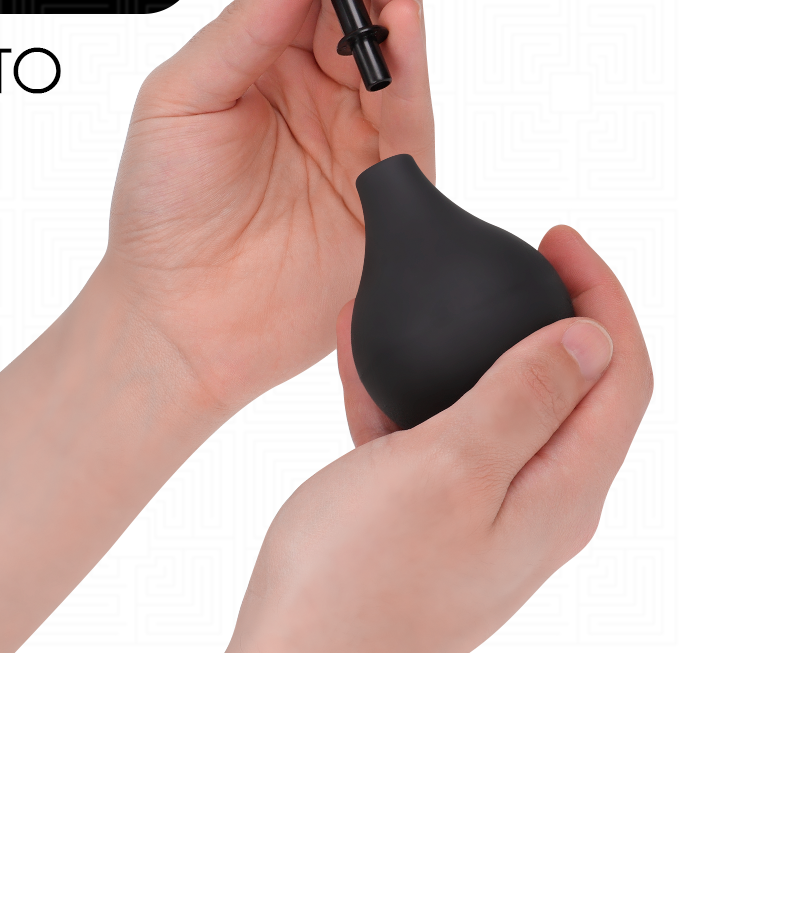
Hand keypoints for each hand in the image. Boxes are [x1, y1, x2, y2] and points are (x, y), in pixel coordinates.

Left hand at [102, 0, 432, 414]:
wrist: (178, 319)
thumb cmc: (160, 209)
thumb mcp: (181, 98)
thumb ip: (245, 28)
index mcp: (258, 57)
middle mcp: (314, 86)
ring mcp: (355, 132)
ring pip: (391, 44)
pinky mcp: (389, 183)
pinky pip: (408, 112)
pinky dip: (411, 62)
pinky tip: (402, 15)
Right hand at [227, 226, 653, 651]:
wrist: (292, 672)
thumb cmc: (362, 579)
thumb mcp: (450, 468)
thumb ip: (523, 398)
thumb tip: (592, 339)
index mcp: (560, 491)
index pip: (620, 376)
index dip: (604, 297)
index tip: (558, 238)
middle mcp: (536, 506)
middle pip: (570, 389)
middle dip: (548, 310)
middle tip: (508, 252)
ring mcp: (481, 517)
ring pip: (496, 406)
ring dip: (468, 343)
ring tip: (425, 290)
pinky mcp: (427, 523)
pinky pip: (436, 434)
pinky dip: (411, 385)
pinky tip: (365, 347)